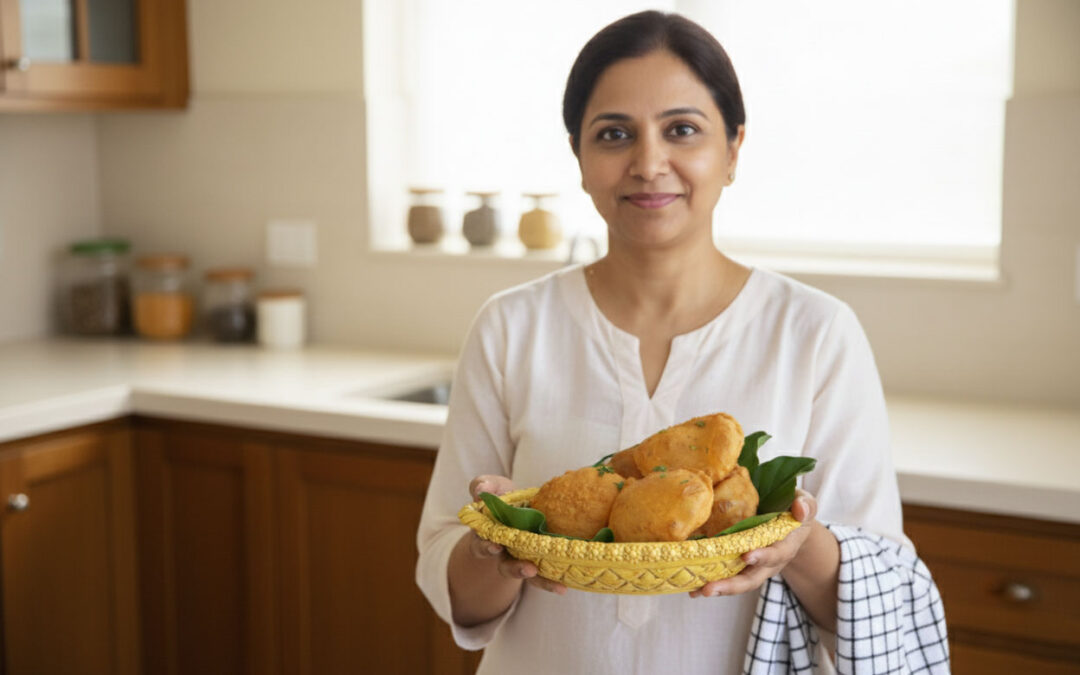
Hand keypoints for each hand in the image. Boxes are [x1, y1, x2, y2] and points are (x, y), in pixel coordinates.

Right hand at [465, 475, 566, 595]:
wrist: (520, 505)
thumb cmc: (502, 496)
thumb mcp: (492, 486)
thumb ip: (484, 485)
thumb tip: (480, 492)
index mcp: (488, 535)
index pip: (482, 544)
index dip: (487, 547)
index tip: (495, 546)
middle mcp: (504, 551)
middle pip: (506, 566)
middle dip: (516, 569)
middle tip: (529, 569)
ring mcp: (522, 557)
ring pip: (527, 574)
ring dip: (540, 580)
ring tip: (556, 585)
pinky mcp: (539, 560)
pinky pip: (545, 574)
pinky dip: (553, 581)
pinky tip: (563, 587)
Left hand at [689, 489, 818, 598]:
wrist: (791, 524)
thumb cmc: (795, 510)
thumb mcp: (805, 503)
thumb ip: (805, 505)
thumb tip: (799, 508)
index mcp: (786, 545)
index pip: (776, 554)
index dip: (763, 556)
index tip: (747, 556)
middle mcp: (770, 562)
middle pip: (752, 578)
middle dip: (732, 585)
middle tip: (710, 588)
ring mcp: (755, 567)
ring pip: (738, 582)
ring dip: (718, 588)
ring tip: (697, 591)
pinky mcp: (741, 566)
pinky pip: (727, 577)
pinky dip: (711, 583)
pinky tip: (693, 589)